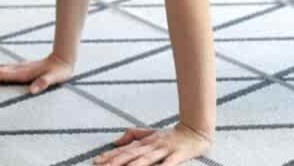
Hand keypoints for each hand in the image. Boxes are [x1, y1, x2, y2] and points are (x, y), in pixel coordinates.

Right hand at [0, 53, 73, 94]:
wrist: (62, 59)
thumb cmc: (59, 71)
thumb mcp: (54, 78)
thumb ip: (43, 83)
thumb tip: (33, 90)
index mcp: (22, 72)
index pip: (0, 76)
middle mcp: (17, 68)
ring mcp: (17, 67)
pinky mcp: (19, 67)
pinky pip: (0, 68)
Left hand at [93, 122, 212, 165]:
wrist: (196, 130)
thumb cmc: (171, 135)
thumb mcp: (150, 134)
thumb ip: (133, 136)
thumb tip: (115, 142)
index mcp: (145, 142)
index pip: (125, 150)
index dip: (111, 155)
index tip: (97, 161)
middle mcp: (153, 145)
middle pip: (132, 154)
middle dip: (117, 161)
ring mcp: (165, 149)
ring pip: (147, 158)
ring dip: (135, 165)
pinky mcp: (179, 154)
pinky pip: (169, 163)